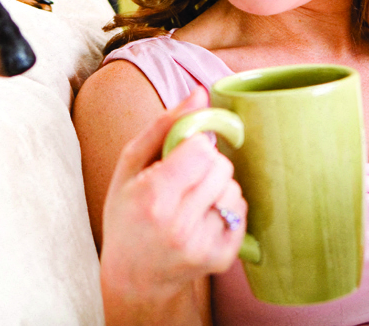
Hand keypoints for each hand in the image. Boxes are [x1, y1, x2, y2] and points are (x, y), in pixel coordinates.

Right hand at [99, 87, 246, 314]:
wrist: (135, 276)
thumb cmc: (127, 213)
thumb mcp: (130, 165)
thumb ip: (164, 125)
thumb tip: (201, 93)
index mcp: (152, 197)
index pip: (201, 149)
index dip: (192, 147)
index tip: (177, 158)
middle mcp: (178, 225)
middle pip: (221, 167)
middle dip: (206, 165)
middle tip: (183, 179)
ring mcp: (202, 246)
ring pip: (233, 188)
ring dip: (217, 187)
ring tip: (191, 201)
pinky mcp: (221, 259)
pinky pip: (241, 212)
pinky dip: (225, 208)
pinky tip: (202, 218)